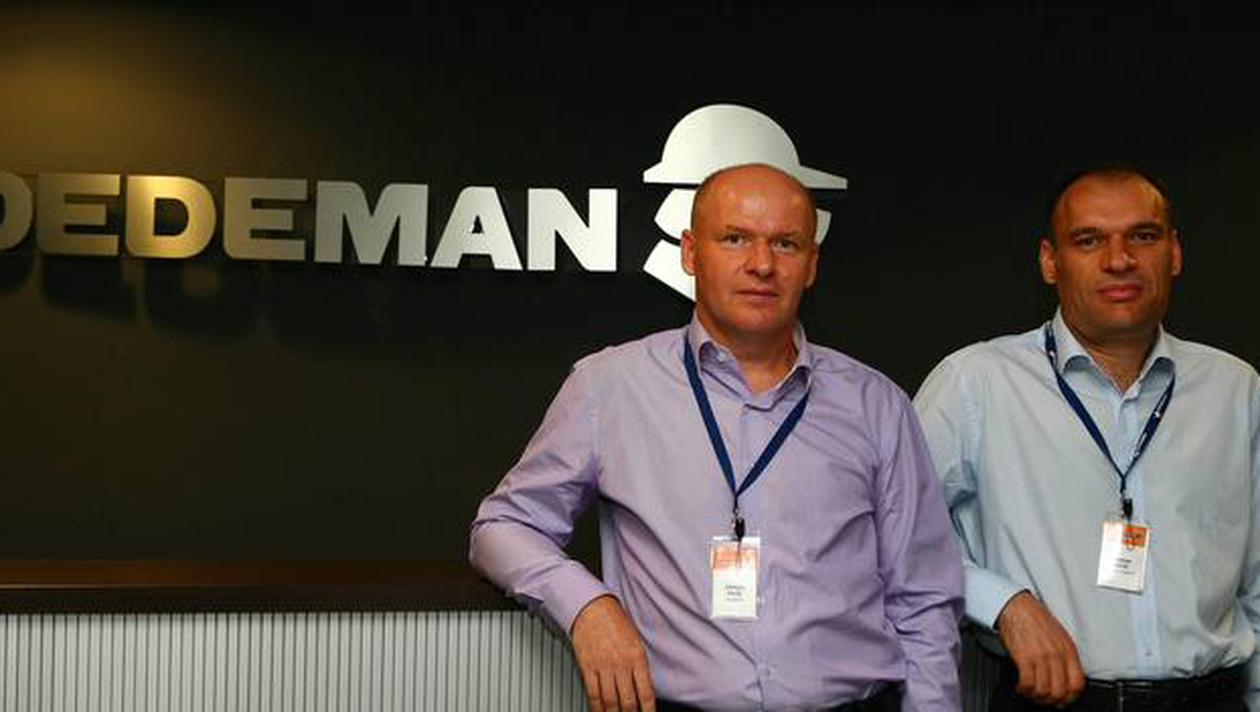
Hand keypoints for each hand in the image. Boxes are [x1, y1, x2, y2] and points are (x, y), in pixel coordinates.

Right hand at [570, 595, 655, 711]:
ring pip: (610, 701)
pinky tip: (600, 711)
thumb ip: (639, 665)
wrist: (592, 607)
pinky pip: (593, 693)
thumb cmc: (614, 620)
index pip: (645, 693)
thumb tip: (642, 688)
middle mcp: (621, 663)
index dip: (648, 711)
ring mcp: (603, 666)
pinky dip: (597, 707)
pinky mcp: (587, 666)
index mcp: (637, 657)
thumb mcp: (636, 641)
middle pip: (628, 701)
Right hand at [997, 591, 1085, 707]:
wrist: (1018, 607)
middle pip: (1060, 691)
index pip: (1077, 684)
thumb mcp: (1060, 637)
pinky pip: (1027, 683)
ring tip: (1030, 692)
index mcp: (1069, 650)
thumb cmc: (1036, 620)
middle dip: (1051, 701)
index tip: (1062, 701)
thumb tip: (1066, 678)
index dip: (1070, 698)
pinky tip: (1021, 686)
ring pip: (1043, 690)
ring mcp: (1041, 656)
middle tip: (1044, 699)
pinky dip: (1023, 689)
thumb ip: (1066, 657)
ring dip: (1035, 696)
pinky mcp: (1024, 657)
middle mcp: (1056, 655)